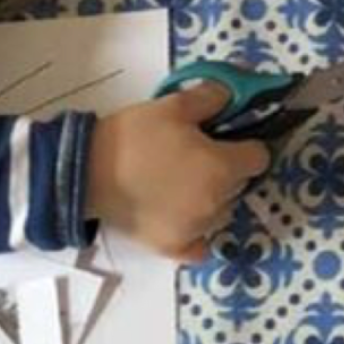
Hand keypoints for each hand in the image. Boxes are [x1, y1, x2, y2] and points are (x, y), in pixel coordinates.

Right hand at [86, 82, 269, 260]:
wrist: (85, 173)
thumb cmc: (132, 138)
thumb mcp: (173, 105)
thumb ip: (212, 98)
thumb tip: (232, 96)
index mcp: (222, 168)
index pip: (258, 157)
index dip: (245, 145)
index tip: (226, 140)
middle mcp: (217, 203)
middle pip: (240, 184)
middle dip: (226, 169)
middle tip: (195, 156)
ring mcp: (197, 229)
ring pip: (222, 211)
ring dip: (211, 198)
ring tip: (181, 183)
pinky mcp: (173, 247)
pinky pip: (201, 245)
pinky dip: (198, 233)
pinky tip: (184, 217)